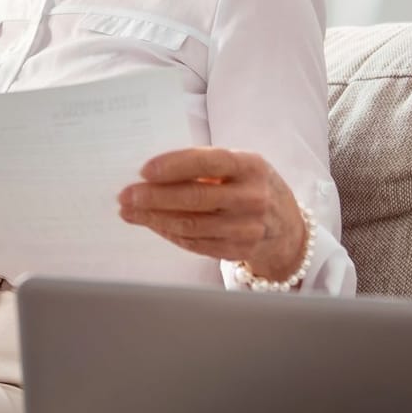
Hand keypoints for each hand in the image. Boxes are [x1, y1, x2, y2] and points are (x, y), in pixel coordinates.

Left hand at [117, 147, 307, 279]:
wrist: (286, 227)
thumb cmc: (251, 186)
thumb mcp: (240, 166)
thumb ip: (204, 166)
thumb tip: (152, 174)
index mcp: (251, 166)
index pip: (209, 163)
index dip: (175, 166)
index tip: (144, 170)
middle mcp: (252, 197)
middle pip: (195, 198)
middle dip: (154, 197)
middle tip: (125, 195)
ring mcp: (246, 227)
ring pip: (190, 224)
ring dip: (153, 218)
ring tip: (129, 211)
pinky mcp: (238, 249)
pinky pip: (194, 243)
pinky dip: (168, 232)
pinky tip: (151, 223)